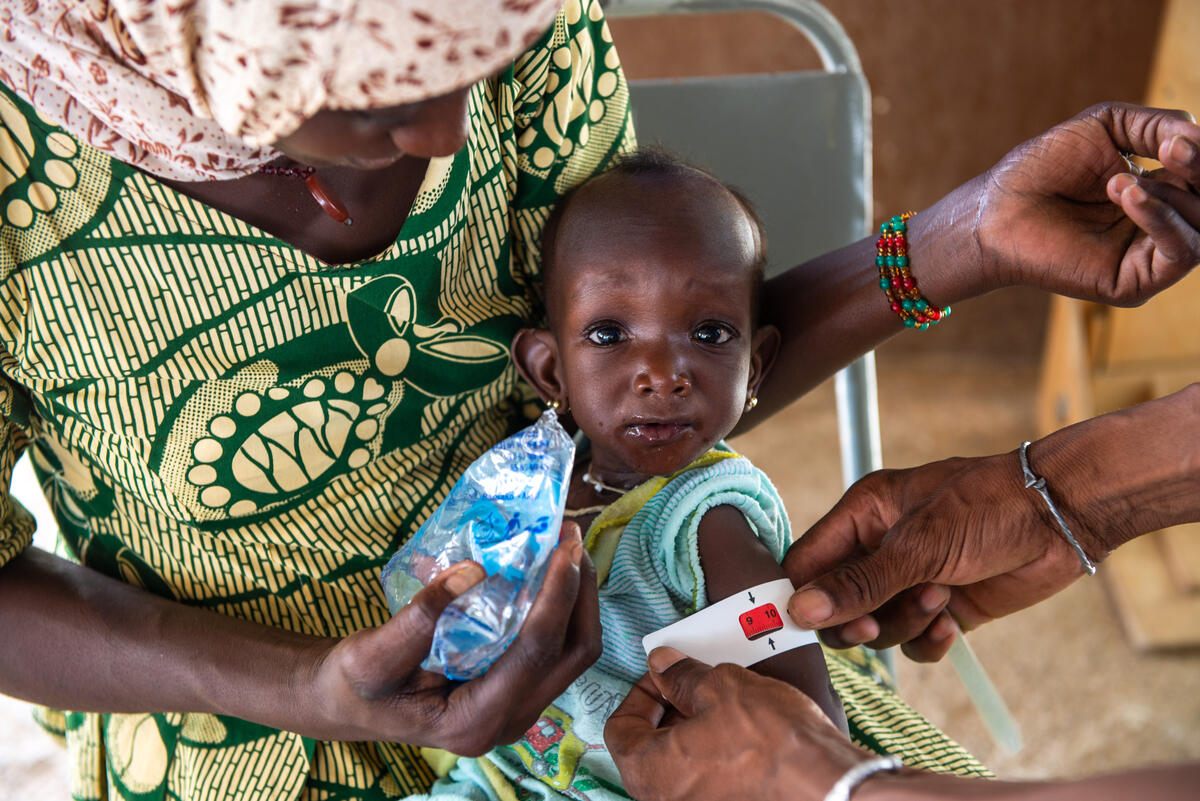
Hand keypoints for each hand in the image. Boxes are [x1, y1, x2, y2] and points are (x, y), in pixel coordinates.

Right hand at [300, 522, 600, 753]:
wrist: (349, 706)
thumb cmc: (355, 684)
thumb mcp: (371, 653)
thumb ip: (419, 617)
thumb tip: (473, 569)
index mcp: (474, 719)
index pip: (535, 653)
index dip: (557, 597)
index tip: (563, 548)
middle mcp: (507, 721)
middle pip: (573, 654)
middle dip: (581, 592)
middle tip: (570, 537)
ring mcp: (517, 708)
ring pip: (572, 652)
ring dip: (577, 598)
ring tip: (565, 547)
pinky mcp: (516, 691)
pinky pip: (555, 650)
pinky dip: (560, 608)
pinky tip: (547, 572)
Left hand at [605, 648, 870, 800]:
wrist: (830, 787)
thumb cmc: (774, 744)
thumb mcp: (722, 688)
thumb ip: (682, 676)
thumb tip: (662, 664)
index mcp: (650, 774)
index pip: (621, 729)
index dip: (641, 693)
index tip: (665, 675)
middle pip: (650, 750)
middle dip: (670, 711)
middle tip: (696, 684)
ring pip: (681, 767)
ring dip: (695, 733)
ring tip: (727, 705)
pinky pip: (708, 782)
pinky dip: (717, 757)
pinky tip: (745, 735)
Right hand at [782, 452, 1093, 661]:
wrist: (1061, 517)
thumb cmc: (989, 507)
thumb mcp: (918, 545)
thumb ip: (859, 583)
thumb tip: (801, 610)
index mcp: (862, 516)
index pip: (806, 563)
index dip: (801, 595)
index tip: (804, 622)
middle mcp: (879, 549)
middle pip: (836, 605)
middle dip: (856, 619)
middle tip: (873, 624)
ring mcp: (910, 581)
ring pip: (877, 628)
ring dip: (904, 623)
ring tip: (940, 598)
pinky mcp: (942, 608)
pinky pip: (914, 642)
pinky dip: (930, 640)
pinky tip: (952, 623)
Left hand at [978, 102, 1199, 304]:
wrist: (996, 210)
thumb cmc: (1041, 169)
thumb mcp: (1107, 128)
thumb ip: (1159, 125)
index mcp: (1161, 191)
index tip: (1178, 140)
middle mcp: (1162, 225)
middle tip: (1170, 151)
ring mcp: (1151, 256)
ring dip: (1173, 194)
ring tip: (1119, 182)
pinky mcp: (1136, 283)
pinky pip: (1181, 253)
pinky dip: (1164, 219)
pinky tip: (1129, 195)